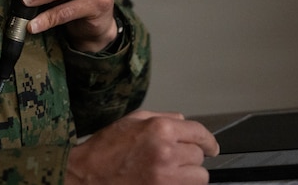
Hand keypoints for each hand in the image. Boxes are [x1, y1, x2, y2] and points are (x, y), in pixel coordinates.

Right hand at [66, 110, 219, 184]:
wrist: (86, 176)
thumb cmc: (105, 148)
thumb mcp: (133, 120)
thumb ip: (163, 118)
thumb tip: (183, 122)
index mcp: (161, 130)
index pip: (200, 133)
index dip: (208, 141)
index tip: (211, 147)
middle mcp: (167, 153)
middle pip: (199, 157)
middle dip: (190, 157)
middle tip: (174, 159)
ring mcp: (166, 178)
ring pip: (199, 178)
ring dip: (189, 175)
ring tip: (172, 173)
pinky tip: (165, 181)